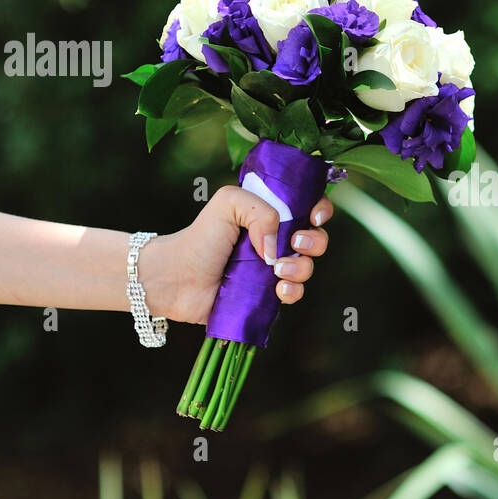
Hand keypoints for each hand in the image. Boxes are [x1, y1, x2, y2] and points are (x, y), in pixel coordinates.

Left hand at [144, 186, 332, 323]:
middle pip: (316, 238)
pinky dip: (293, 292)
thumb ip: (261, 211)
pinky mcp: (267, 295)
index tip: (313, 217)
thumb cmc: (200, 238)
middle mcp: (275, 240)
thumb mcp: (228, 203)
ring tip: (276, 270)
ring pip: (308, 267)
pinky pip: (294, 294)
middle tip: (294, 244)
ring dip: (301, 268)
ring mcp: (272, 269)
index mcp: (269, 214)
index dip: (320, 209)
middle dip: (315, 241)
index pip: (307, 205)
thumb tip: (277, 248)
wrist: (177, 278)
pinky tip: (276, 290)